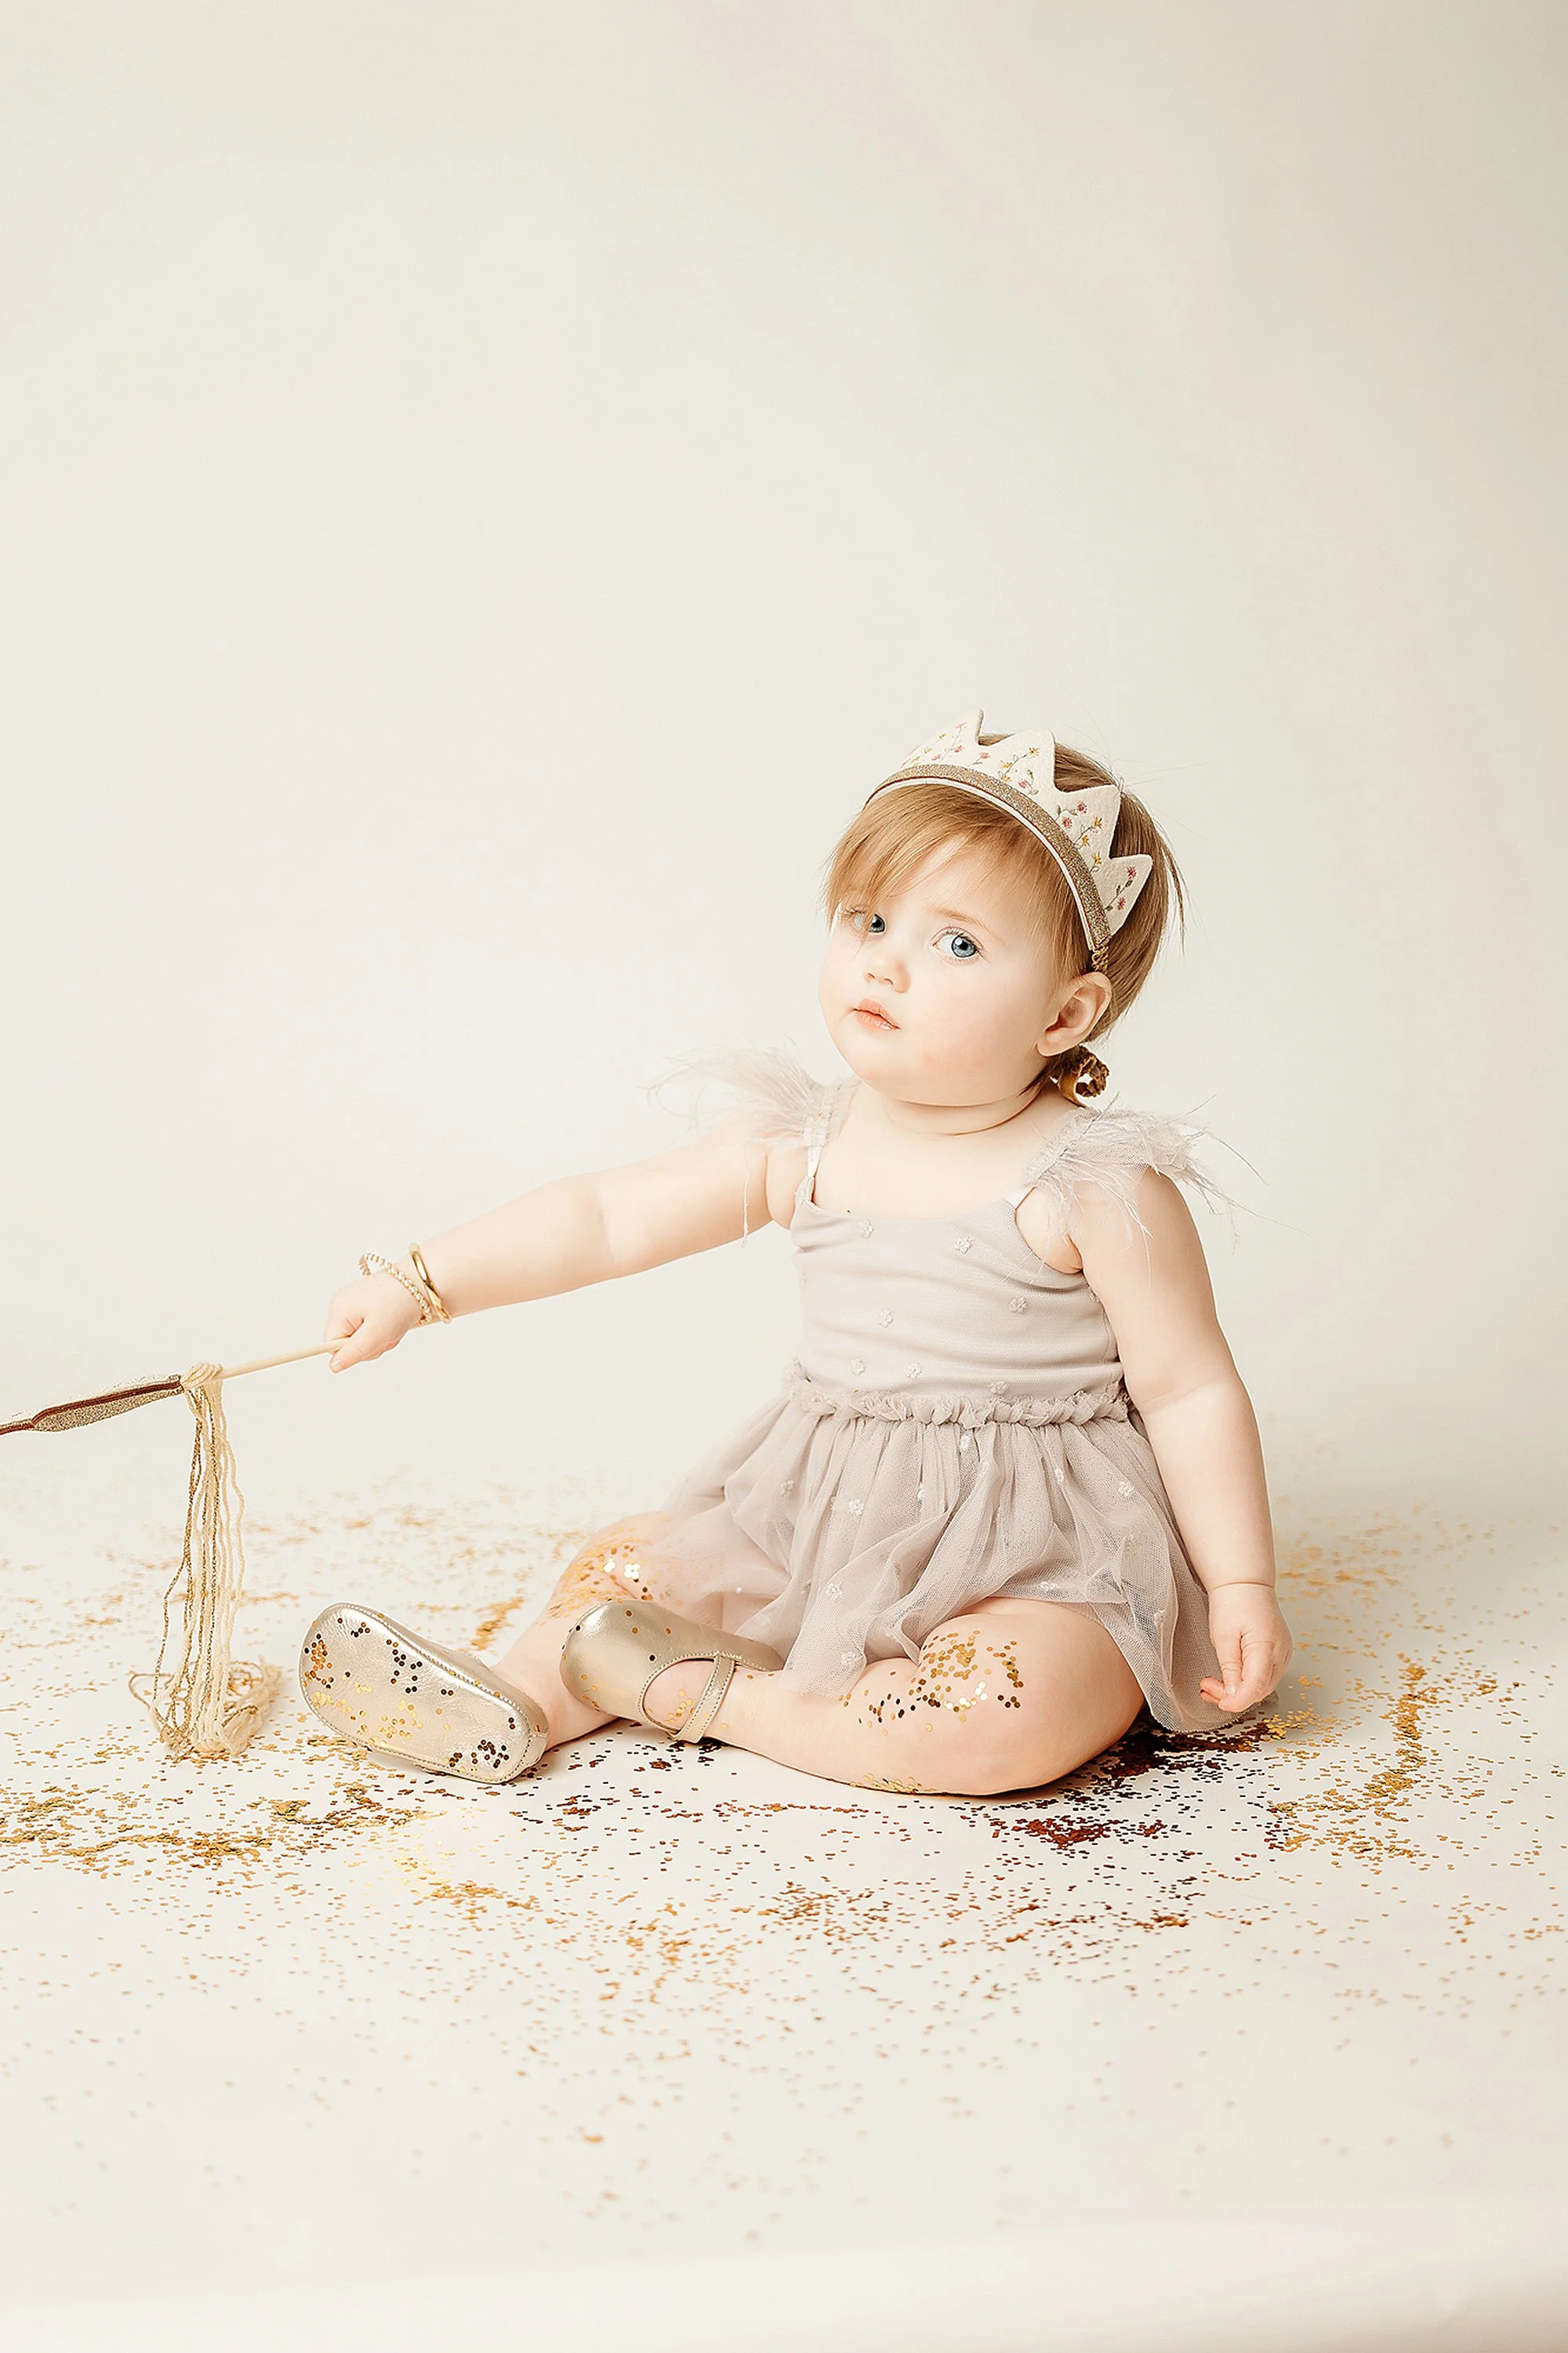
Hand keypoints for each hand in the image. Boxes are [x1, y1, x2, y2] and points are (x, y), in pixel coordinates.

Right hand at [324, 1270, 423, 1370]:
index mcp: (339, 1310)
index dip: (352, 1351)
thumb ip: (353, 1352)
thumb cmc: (399, 1303)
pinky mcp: (362, 1305)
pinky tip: (390, 1322)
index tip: (371, 1343)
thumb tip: (333, 1366)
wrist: (418, 1282)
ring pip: (359, 1338)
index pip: (332, 1346)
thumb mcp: (376, 1334)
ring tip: (391, 1326)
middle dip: (369, 1345)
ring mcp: (351, 1304)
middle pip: (346, 1343)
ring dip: (377, 1339)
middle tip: (386, 1333)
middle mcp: (340, 1305)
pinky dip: (380, 1331)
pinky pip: (366, 1329)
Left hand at [1200, 1582, 1292, 1712]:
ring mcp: (1283, 1654)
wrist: (1245, 1584)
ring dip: (1238, 1691)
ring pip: (1263, 1686)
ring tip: (1212, 1684)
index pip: (1256, 1686)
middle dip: (1232, 1696)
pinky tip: (1229, 1680)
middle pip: (1260, 1690)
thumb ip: (1230, 1668)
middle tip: (1206, 1687)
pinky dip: (1247, 1682)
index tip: (1219, 1702)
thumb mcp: (1223, 1636)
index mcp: (1266, 1645)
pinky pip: (1265, 1676)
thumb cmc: (1233, 1603)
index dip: (1237, 1701)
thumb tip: (1234, 1695)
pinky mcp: (1279, 1654)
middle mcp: (1281, 1653)